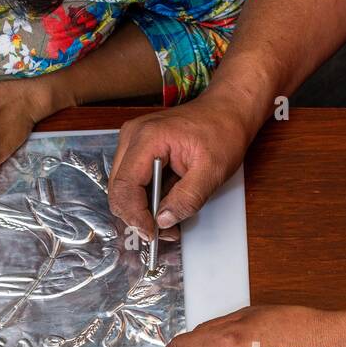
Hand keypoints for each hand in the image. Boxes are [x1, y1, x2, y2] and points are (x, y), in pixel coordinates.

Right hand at [108, 90, 257, 240]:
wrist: (227, 111)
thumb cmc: (222, 132)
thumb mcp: (212, 171)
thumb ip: (187, 198)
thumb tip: (163, 220)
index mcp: (148, 138)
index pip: (125, 185)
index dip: (134, 215)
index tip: (152, 234)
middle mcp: (132, 137)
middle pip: (118, 188)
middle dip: (137, 216)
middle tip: (163, 233)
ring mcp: (133, 142)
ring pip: (123, 187)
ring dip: (141, 209)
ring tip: (168, 221)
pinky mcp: (138, 149)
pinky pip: (133, 181)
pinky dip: (146, 199)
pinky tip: (166, 204)